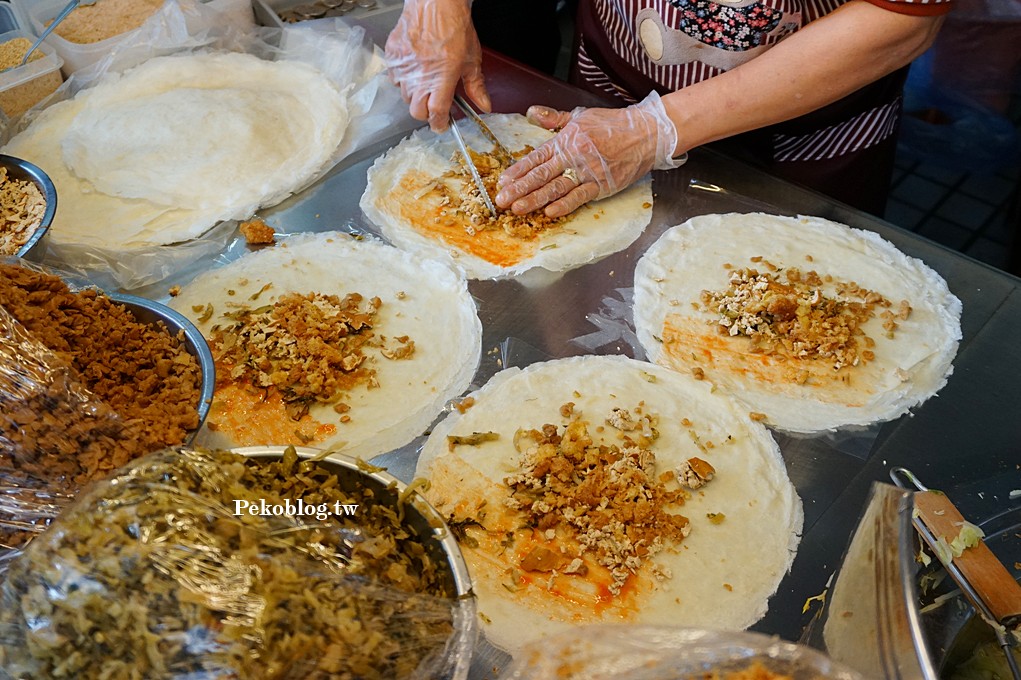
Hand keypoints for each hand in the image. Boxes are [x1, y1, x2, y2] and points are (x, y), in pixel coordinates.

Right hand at [385, 0, 490, 131]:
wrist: (435, 4)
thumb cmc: (454, 27)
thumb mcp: (472, 59)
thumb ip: (476, 86)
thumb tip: (484, 105)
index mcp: (442, 79)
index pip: (436, 113)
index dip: (439, 123)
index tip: (442, 125)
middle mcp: (420, 76)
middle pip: (416, 111)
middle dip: (426, 113)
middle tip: (434, 105)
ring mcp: (404, 68)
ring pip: (405, 96)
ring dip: (415, 95)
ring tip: (426, 82)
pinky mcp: (393, 58)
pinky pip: (394, 78)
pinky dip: (403, 80)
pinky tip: (414, 69)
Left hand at [495, 91, 684, 216]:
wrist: (645, 133)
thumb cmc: (613, 124)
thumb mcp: (580, 116)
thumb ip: (554, 118)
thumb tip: (532, 112)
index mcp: (565, 140)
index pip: (536, 158)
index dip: (518, 171)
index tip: (502, 182)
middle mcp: (573, 156)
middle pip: (541, 175)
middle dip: (519, 188)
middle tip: (501, 200)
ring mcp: (587, 172)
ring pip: (556, 188)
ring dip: (535, 199)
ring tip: (517, 208)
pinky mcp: (602, 185)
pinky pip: (580, 197)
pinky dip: (565, 205)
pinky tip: (549, 212)